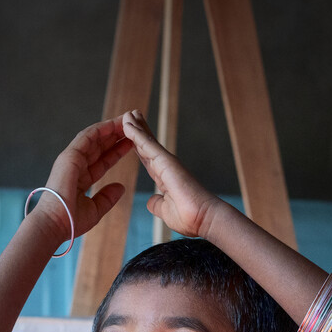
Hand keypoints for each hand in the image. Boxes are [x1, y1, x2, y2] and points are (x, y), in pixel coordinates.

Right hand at [37, 118, 137, 243]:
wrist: (55, 224)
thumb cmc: (71, 221)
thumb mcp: (95, 209)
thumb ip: (107, 197)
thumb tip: (121, 188)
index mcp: (81, 178)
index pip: (102, 160)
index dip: (116, 151)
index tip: (131, 143)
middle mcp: (76, 165)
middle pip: (99, 146)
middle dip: (115, 135)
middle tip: (132, 125)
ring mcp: (71, 159)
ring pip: (94, 138)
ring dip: (110, 128)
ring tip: (126, 119)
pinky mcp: (70, 156)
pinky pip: (87, 137)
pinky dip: (101, 129)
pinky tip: (114, 124)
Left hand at [121, 111, 222, 239]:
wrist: (204, 218)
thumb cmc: (191, 218)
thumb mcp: (166, 211)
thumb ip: (158, 205)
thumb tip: (151, 202)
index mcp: (164, 178)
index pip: (147, 158)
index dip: (138, 146)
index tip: (131, 136)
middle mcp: (166, 167)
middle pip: (147, 144)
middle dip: (138, 130)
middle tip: (129, 115)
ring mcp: (166, 162)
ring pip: (146, 140)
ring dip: (135, 126)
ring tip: (127, 113)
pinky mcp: (166, 161)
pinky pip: (147, 144)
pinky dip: (136, 133)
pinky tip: (127, 123)